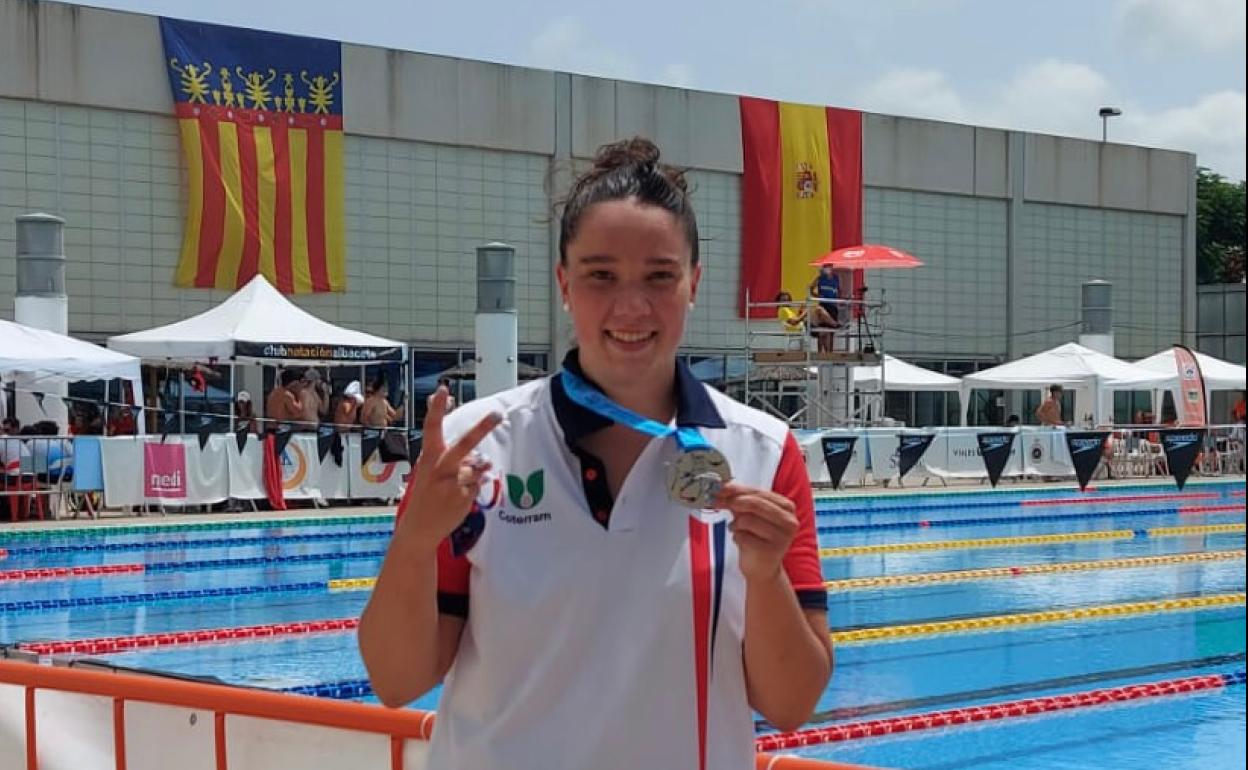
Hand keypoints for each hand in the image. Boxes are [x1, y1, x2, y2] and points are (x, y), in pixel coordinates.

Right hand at [395, 387, 500, 552]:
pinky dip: (475, 486)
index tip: (443, 390)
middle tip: (497, 414)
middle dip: (481, 428)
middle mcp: (439, 470)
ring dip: (477, 469)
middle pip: (463, 445)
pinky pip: (479, 484)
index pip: (431, 428)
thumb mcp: (430, 472)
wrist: (419, 529)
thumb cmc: (426, 495)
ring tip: (462, 480)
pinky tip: (461, 495)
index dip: (437, 409)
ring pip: (477, 466)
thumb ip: (451, 457)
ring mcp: (452, 485)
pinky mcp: (463, 498)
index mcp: (428, 459)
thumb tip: (481, 456)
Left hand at [714, 482, 797, 581]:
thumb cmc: (757, 538)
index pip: (760, 492)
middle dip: (734, 502)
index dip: (738, 490)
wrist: (762, 568)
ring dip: (735, 524)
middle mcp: (789, 521)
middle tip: (719, 502)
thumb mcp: (752, 515)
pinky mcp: (770, 551)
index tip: (721, 488)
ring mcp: (782, 537)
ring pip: (747, 520)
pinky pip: (743, 536)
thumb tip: (724, 487)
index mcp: (787, 508)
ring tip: (737, 530)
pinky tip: (742, 541)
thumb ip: (740, 500)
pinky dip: (737, 537)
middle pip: (755, 504)